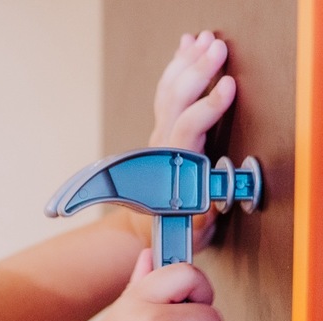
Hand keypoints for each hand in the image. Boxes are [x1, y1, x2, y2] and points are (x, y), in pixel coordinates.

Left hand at [124, 32, 237, 247]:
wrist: (143, 227)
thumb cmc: (175, 228)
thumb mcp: (193, 231)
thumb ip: (201, 220)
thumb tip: (210, 210)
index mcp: (174, 166)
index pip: (187, 129)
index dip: (207, 108)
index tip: (227, 85)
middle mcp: (163, 146)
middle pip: (175, 101)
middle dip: (196, 72)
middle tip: (216, 47)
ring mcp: (160, 134)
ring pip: (169, 93)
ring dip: (185, 63)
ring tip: (201, 38)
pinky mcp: (162, 129)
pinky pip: (167, 93)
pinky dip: (176, 68)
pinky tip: (185, 48)